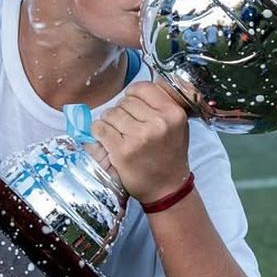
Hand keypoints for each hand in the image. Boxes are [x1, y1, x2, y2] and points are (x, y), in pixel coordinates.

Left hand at [91, 81, 190, 203]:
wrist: (167, 188)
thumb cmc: (170, 154)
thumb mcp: (177, 125)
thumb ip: (162, 104)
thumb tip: (136, 88)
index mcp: (173, 113)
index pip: (141, 88)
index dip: (132, 95)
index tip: (132, 105)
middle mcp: (158, 123)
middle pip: (124, 102)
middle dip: (121, 111)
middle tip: (126, 126)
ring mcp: (139, 137)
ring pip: (110, 114)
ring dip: (109, 122)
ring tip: (118, 133)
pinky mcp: (122, 151)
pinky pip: (100, 128)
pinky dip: (99, 132)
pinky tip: (106, 138)